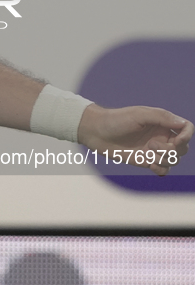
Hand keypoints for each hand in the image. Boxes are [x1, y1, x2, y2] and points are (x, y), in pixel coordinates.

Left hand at [78, 105, 192, 175]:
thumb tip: (183, 124)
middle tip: (151, 146)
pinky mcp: (146, 161)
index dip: (186, 136)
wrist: (97, 132)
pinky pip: (164, 169)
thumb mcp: (140, 114)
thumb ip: (162, 117)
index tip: (177, 140)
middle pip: (183, 148)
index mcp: (162, 123)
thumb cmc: (117, 120)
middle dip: (171, 150)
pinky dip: (162, 169)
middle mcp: (161, 136)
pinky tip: (151, 165)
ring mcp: (154, 150)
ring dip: (165, 159)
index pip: (186, 128)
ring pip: (174, 160)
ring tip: (147, 154)